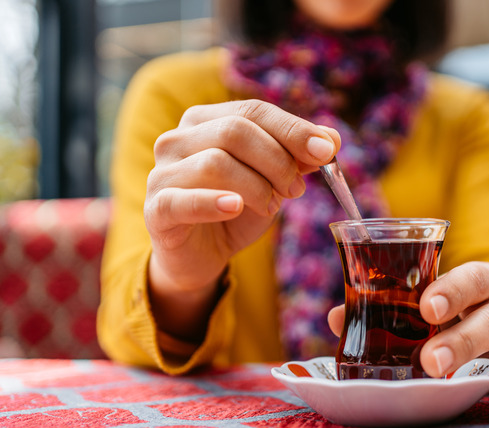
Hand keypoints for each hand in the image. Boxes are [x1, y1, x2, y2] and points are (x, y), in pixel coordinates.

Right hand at [145, 99, 339, 337]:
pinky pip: (183, 200)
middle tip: (297, 189)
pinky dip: (213, 202)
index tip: (327, 151)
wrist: (201, 254)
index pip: (253, 111)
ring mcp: (161, 173)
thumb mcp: (273, 181)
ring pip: (214, 162)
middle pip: (234, 131)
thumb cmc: (236, 209)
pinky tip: (236, 207)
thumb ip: (297, 158)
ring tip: (273, 205)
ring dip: (256, 185)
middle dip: (277, 160)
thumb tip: (332, 138)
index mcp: (206, 121)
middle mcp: (177, 139)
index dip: (293, 129)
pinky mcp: (155, 209)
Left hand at [328, 261, 488, 412]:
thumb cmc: (438, 314)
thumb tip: (336, 316)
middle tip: (432, 361)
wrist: (475, 321)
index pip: (470, 276)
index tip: (426, 308)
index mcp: (476, 283)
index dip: (450, 289)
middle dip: (466, 338)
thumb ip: (380, 311)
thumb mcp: (411, 310)